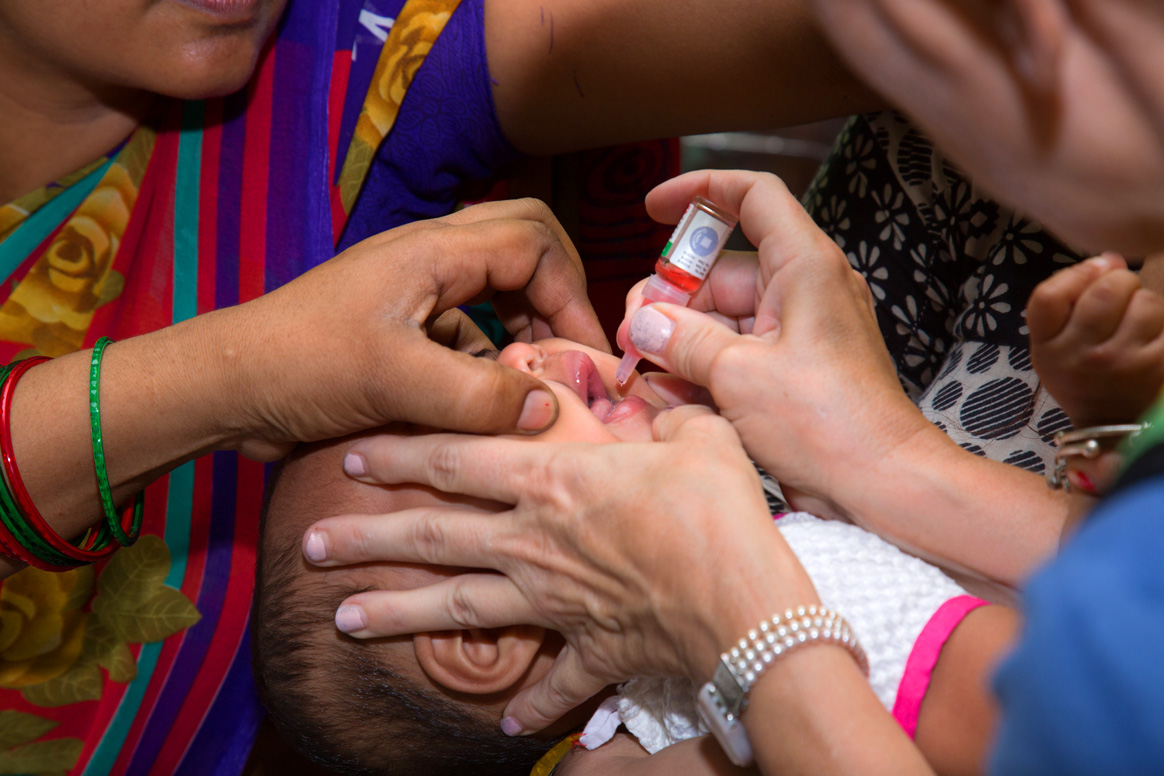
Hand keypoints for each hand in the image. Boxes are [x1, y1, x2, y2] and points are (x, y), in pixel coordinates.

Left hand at [214, 198, 608, 458]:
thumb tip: (549, 410)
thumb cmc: (300, 367)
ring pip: (497, 288)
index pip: (537, 243)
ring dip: (525, 328)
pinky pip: (467, 329)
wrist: (227, 388)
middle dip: (557, 294)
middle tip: (570, 352)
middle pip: (524, 244)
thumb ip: (478, 395)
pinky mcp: (402, 329)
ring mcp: (415, 292)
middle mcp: (430, 259)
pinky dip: (489, 359)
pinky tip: (486, 406)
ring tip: (537, 383)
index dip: (572, 296)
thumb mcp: (395, 381)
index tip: (587, 357)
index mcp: (434, 250)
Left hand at [301, 406, 816, 731]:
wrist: (746, 607)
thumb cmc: (720, 514)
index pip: (453, 459)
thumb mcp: (699, 438)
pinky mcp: (589, 648)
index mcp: (552, 480)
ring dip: (396, 615)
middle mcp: (534, 541)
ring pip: (456, 608)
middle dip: (365, 539)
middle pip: (431, 537)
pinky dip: (529, 706)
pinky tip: (502, 723)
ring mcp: (554, 601)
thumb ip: (668, 414)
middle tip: (310, 545)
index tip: (351, 456)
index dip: (397, 454)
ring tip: (340, 622)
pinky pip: (552, 684)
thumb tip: (665, 403)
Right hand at [615, 170, 930, 520]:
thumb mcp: (738, 375)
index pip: (752, 196)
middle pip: (720, 271)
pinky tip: (672, 394)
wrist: (880, 483)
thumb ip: (681, 339)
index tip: (654, 209)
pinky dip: (703, 368)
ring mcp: (799, 331)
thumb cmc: (831, 424)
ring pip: (723, 317)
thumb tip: (642, 323)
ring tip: (644, 373)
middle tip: (633, 335)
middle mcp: (804, 289)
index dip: (700, 190)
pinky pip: (738, 352)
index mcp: (803, 266)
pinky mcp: (794, 369)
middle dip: (671, 299)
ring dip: (681, 342)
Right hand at [1027, 252, 1163, 428]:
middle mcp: (1079, 357)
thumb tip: (1110, 258)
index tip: (1094, 270)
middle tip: (1119, 295)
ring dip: (1144, 301)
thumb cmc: (1078, 369)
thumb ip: (1067, 299)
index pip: (1049, 296)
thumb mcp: (1052, 342)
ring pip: (1143, 301)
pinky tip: (1150, 333)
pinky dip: (1160, 320)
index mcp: (1046, 348)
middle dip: (1119, 281)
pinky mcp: (1154, 366)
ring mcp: (1119, 363)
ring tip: (1135, 319)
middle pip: (1104, 291)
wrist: (1108, 419)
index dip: (1076, 273)